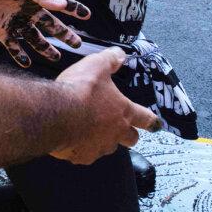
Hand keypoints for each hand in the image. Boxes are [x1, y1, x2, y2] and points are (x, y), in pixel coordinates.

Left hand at [0, 0, 87, 67]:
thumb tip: (62, 4)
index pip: (58, 3)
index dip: (72, 8)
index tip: (86, 15)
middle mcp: (26, 9)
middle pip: (50, 25)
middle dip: (64, 34)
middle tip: (76, 43)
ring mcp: (14, 20)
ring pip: (34, 38)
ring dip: (44, 48)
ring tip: (55, 57)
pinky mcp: (0, 29)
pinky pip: (12, 45)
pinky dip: (19, 54)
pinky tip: (26, 62)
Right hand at [51, 48, 161, 164]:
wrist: (56, 114)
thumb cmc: (80, 90)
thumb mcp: (97, 65)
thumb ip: (110, 59)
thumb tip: (120, 54)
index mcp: (124, 112)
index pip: (145, 118)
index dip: (151, 120)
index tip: (156, 124)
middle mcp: (115, 133)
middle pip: (130, 139)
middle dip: (128, 134)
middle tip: (120, 128)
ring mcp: (98, 148)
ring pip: (107, 148)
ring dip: (103, 140)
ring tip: (89, 130)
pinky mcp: (81, 157)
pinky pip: (85, 154)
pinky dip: (81, 148)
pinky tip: (72, 137)